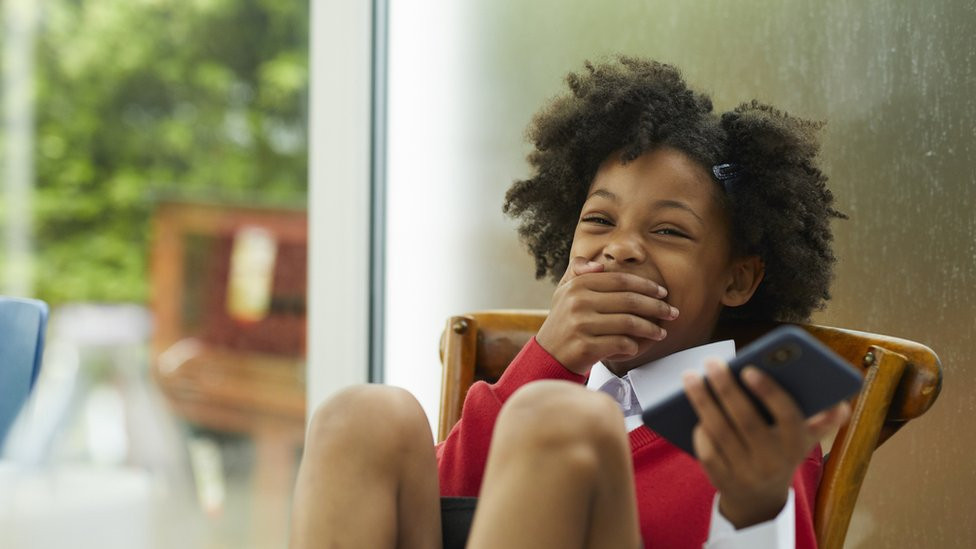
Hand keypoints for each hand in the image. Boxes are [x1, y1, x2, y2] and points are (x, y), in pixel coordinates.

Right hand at [535, 256, 677, 374]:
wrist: (547, 355)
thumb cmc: (563, 322)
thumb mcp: (564, 291)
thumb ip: (579, 271)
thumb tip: (599, 265)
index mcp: (577, 285)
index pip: (620, 281)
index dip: (645, 285)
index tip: (663, 292)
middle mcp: (578, 302)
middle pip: (629, 300)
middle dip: (656, 307)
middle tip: (672, 312)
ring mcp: (581, 325)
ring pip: (628, 323)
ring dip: (650, 328)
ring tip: (661, 332)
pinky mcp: (585, 347)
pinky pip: (620, 343)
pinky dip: (633, 346)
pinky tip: (637, 347)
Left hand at [682, 359, 850, 527]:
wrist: (761, 498)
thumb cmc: (781, 452)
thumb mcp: (804, 439)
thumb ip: (821, 419)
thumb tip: (841, 403)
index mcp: (796, 443)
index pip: (787, 415)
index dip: (769, 392)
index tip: (748, 369)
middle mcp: (773, 460)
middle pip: (746, 420)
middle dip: (726, 388)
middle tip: (711, 362)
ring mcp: (746, 472)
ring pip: (720, 432)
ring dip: (702, 401)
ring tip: (690, 376)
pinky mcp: (723, 481)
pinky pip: (707, 451)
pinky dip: (699, 429)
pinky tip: (691, 409)